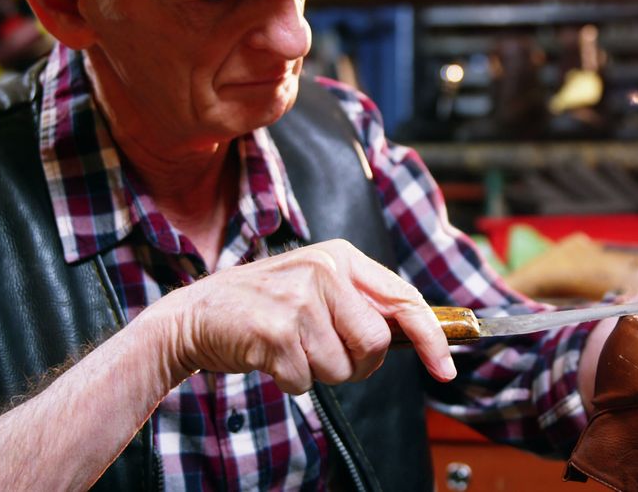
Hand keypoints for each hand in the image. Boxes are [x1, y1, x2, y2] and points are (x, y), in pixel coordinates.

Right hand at [162, 239, 455, 393]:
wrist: (193, 316)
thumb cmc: (260, 307)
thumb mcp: (314, 287)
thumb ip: (360, 303)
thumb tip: (416, 334)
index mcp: (340, 256)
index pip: (405, 299)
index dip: (431, 338)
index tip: (445, 368)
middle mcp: (323, 270)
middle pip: (376, 343)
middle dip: (357, 364)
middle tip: (325, 356)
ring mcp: (299, 299)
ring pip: (341, 367)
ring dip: (317, 372)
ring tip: (288, 348)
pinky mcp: (276, 331)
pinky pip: (306, 380)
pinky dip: (290, 381)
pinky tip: (269, 357)